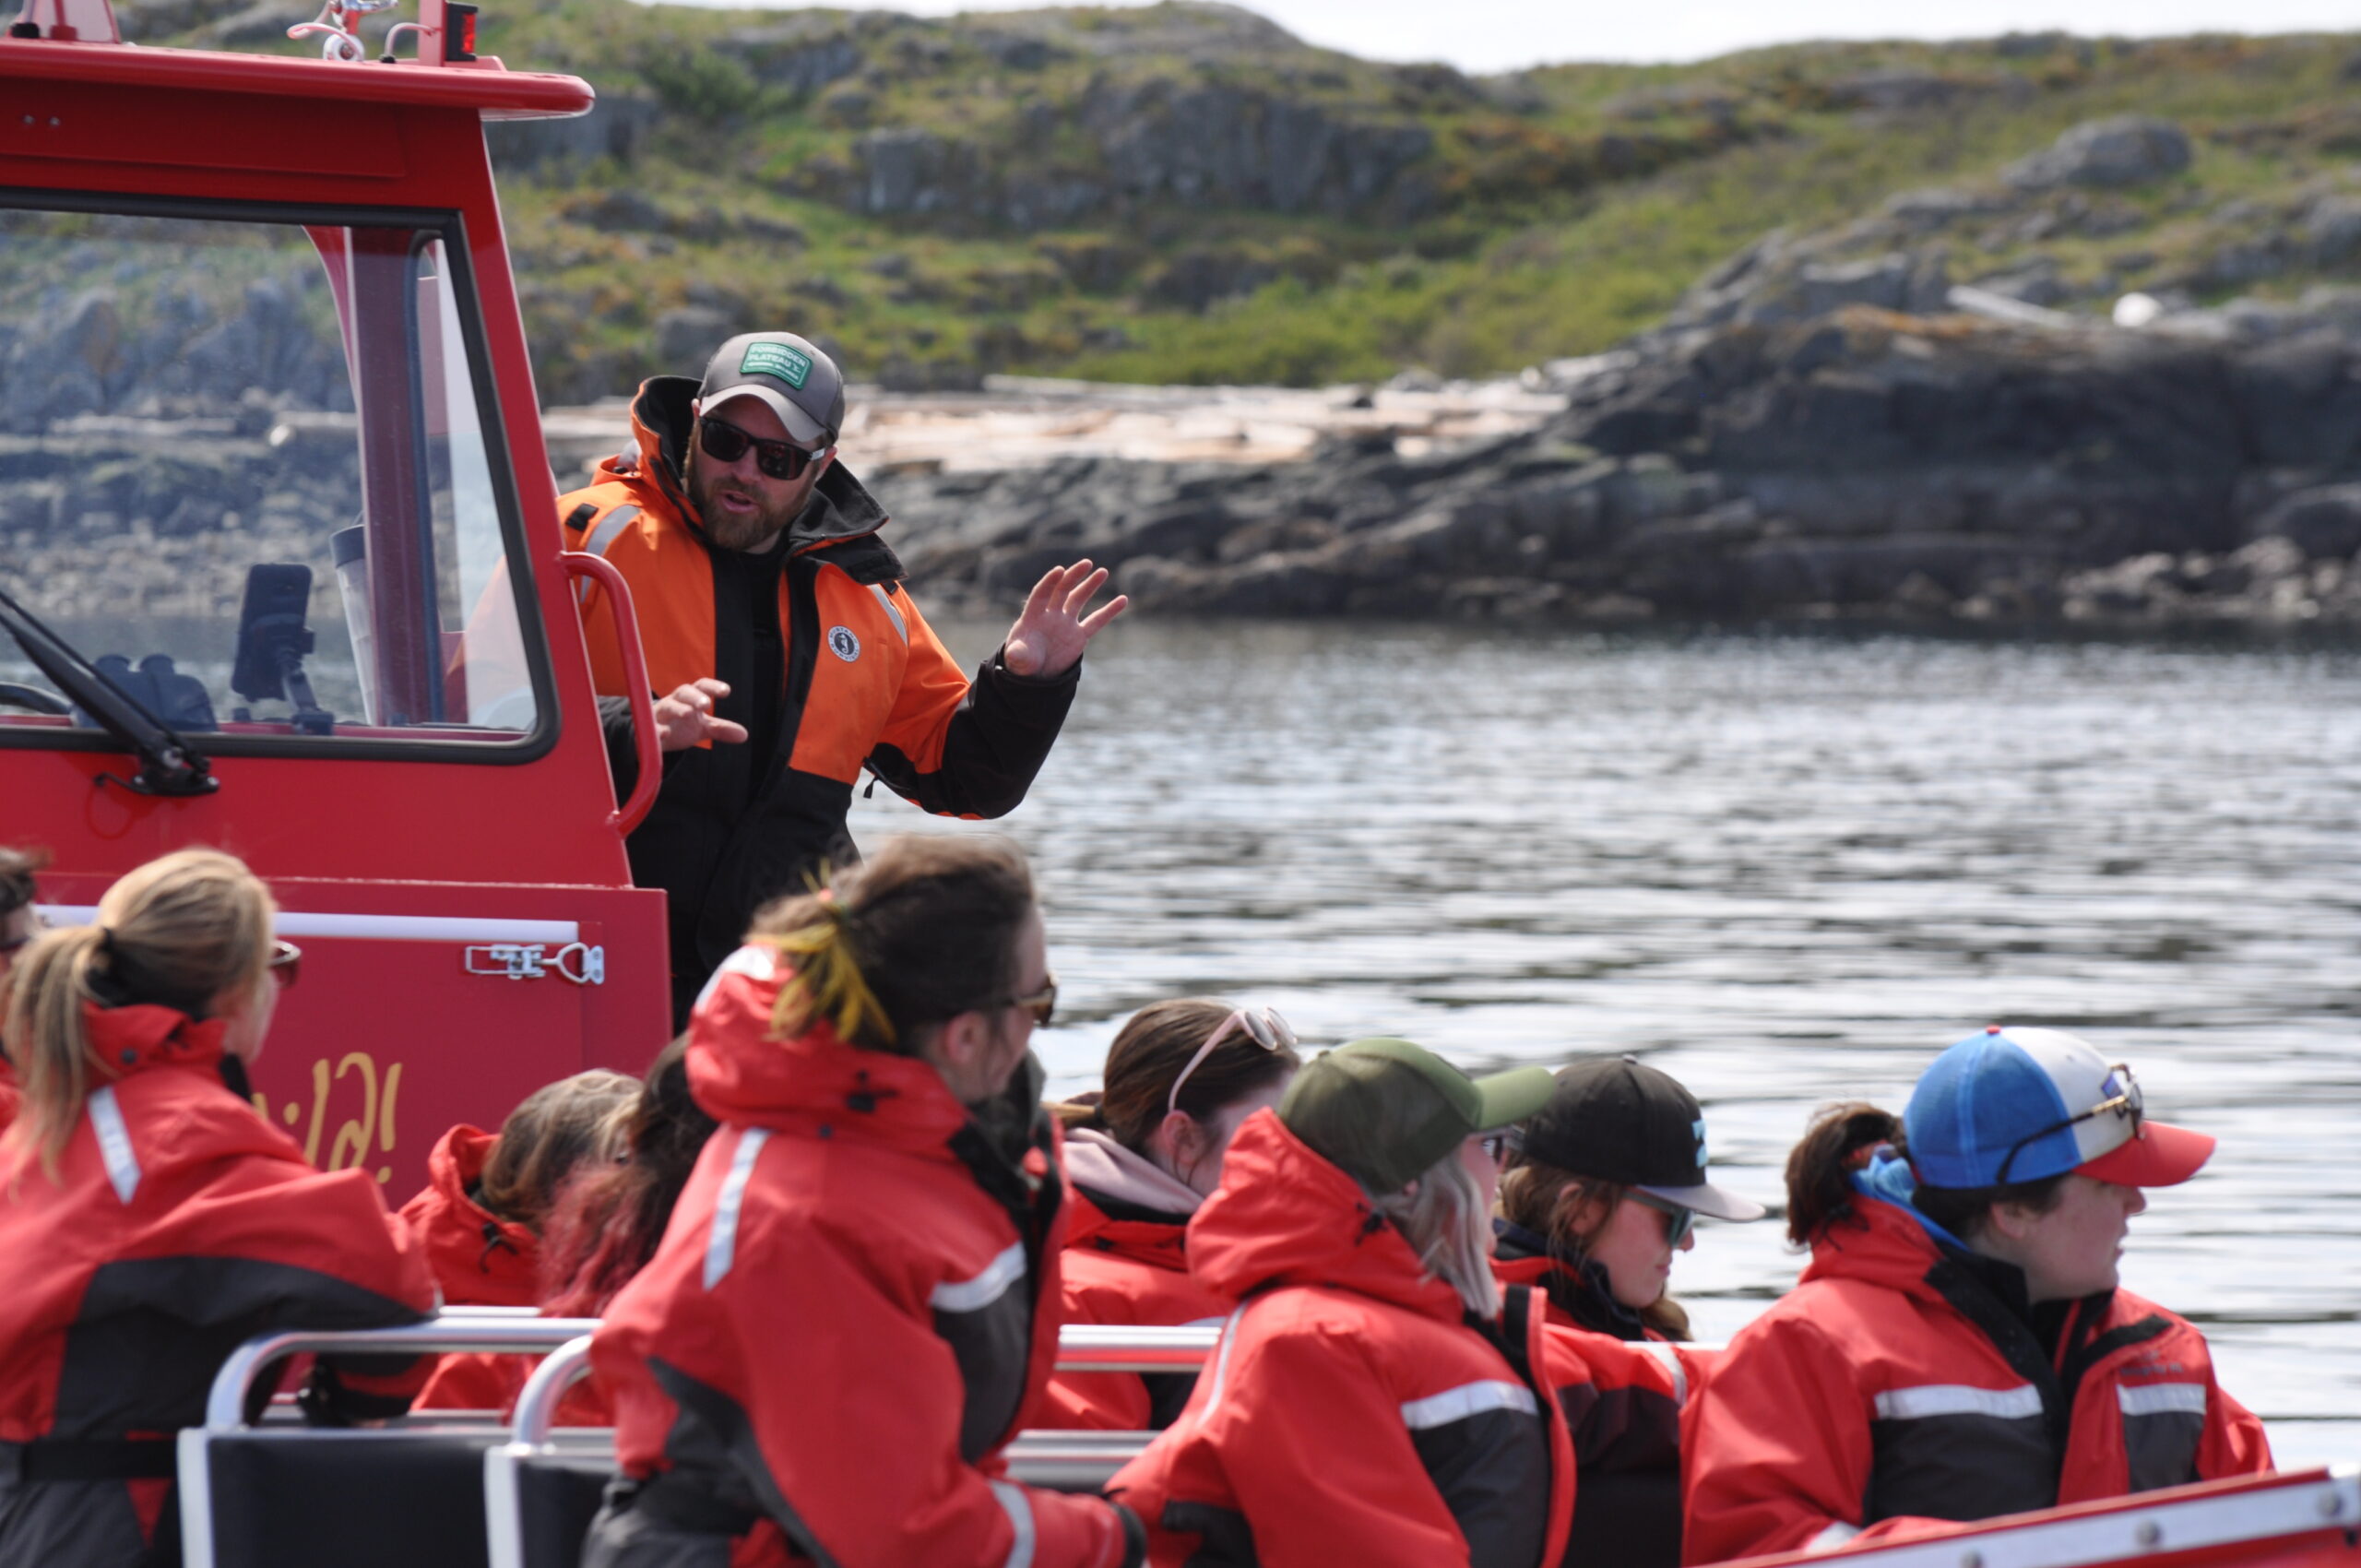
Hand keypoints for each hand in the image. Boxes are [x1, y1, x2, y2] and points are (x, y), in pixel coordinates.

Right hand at [654, 679, 747, 751]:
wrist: (652, 736)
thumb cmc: (679, 726)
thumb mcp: (701, 728)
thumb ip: (721, 729)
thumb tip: (744, 735)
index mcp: (689, 699)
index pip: (701, 687)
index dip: (713, 687)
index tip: (726, 691)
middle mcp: (674, 702)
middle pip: (683, 692)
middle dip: (694, 696)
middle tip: (706, 704)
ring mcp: (659, 715)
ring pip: (667, 707)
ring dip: (677, 709)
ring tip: (688, 714)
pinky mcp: (647, 729)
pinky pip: (650, 727)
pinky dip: (656, 730)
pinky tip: (663, 734)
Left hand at [1003, 560, 1128, 678]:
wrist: (1035, 674)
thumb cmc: (1022, 663)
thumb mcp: (1018, 660)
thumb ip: (1017, 654)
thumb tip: (1015, 654)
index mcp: (1033, 616)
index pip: (1041, 594)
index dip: (1049, 582)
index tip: (1059, 570)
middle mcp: (1050, 615)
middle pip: (1062, 590)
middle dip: (1073, 576)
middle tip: (1087, 563)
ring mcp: (1066, 623)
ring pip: (1079, 599)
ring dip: (1090, 585)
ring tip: (1102, 572)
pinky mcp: (1079, 635)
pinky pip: (1096, 621)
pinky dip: (1109, 611)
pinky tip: (1123, 599)